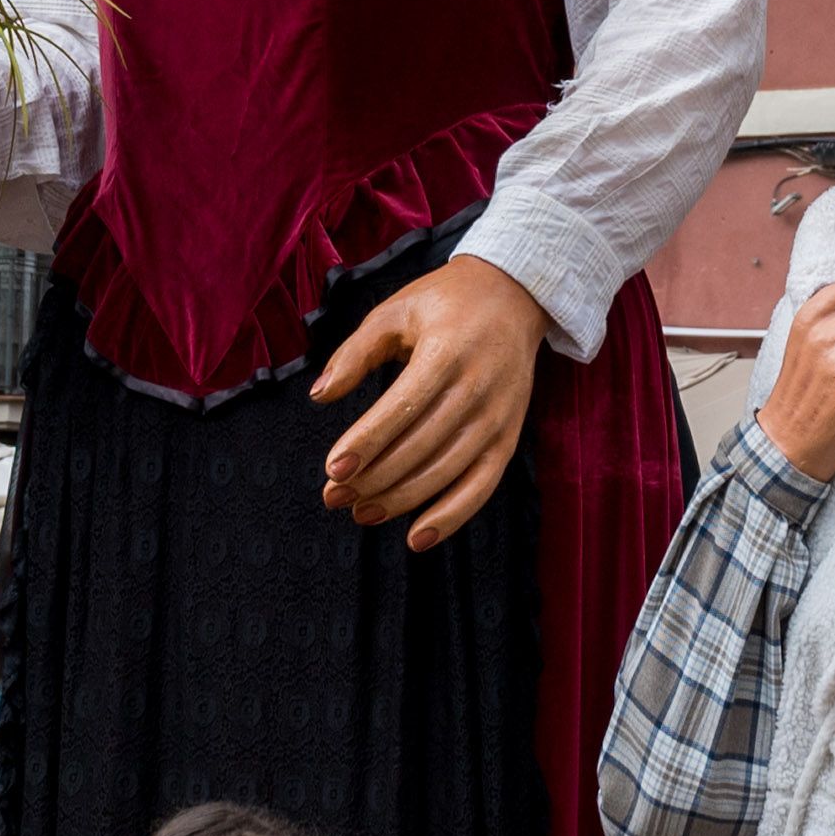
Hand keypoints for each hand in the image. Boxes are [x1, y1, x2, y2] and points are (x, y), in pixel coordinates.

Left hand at [314, 258, 546, 549]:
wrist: (515, 297)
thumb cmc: (444, 303)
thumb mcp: (395, 311)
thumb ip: (355, 352)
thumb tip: (319, 396)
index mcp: (447, 352)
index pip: (403, 407)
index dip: (367, 441)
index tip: (333, 468)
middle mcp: (477, 388)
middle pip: (420, 447)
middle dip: (373, 478)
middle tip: (333, 496)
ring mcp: (497, 418)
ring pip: (445, 472)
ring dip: (400, 501)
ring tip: (360, 512)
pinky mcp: (508, 438)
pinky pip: (481, 487)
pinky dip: (450, 517)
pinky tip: (416, 538)